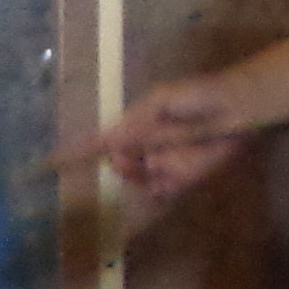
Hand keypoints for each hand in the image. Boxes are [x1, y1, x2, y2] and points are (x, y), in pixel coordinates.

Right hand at [76, 76, 256, 215]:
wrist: (239, 108)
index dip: (76, 152)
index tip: (49, 163)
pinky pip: (160, 191)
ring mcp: (162, 163)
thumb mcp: (162, 103)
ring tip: (167, 156)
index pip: (99, 141)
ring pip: (138, 179)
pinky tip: (165, 178)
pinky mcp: (182, 178)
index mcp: (136, 124)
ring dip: (144, 174)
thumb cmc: (199, 96)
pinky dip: (155, 190)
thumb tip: (111, 145)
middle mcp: (145, 146)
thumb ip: (136, 125)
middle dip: (124, 164)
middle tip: (138, 156)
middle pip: (119, 165)